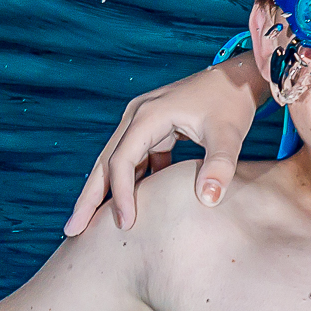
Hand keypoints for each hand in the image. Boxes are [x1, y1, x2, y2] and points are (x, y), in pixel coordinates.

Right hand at [67, 50, 268, 234]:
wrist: (237, 79)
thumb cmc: (232, 105)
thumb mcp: (229, 136)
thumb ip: (220, 166)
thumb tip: (208, 200)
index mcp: (148, 116)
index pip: (122, 161)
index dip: (120, 195)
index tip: (126, 225)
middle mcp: (137, 116)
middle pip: (105, 161)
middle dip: (89, 197)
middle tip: (73, 230)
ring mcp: (142, 122)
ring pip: (115, 162)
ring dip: (104, 192)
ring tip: (89, 225)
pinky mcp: (152, 130)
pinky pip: (133, 160)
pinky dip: (126, 183)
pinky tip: (124, 208)